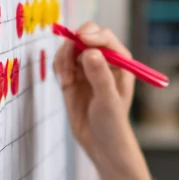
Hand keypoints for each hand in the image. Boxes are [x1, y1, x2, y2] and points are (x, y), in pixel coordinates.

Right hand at [54, 23, 152, 179]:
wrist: (100, 144)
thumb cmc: (113, 124)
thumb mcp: (108, 101)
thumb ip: (100, 76)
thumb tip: (90, 51)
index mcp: (120, 61)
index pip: (104, 37)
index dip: (91, 35)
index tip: (80, 41)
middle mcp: (103, 61)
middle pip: (84, 37)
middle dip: (73, 43)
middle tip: (67, 60)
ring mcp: (86, 68)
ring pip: (70, 48)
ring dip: (64, 57)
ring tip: (67, 78)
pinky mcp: (72, 78)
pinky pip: (61, 62)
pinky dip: (59, 66)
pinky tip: (65, 82)